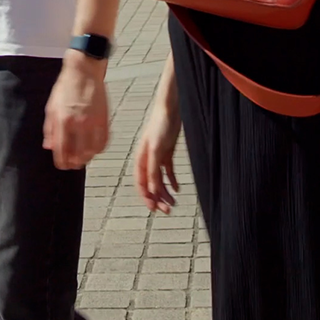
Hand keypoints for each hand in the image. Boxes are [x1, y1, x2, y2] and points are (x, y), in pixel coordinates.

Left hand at [43, 52, 109, 169]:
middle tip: (73, 165)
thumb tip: (49, 147)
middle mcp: (78, 123)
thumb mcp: (51, 107)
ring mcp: (93, 122)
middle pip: (78, 155)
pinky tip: (94, 148)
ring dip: (87, 158)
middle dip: (74, 163)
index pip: (62, 150)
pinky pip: (104, 142)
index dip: (62, 162)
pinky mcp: (104, 119)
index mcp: (62, 120)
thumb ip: (49, 128)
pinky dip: (99, 149)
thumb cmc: (65, 88)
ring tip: (83, 158)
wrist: (84, 71)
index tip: (62, 165)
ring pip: (92, 151)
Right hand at [135, 98, 181, 212]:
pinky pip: (167, 171)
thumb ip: (153, 169)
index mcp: (141, 159)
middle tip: (168, 210)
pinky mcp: (166, 153)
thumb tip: (152, 190)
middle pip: (150, 184)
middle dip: (158, 198)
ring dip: (165, 192)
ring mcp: (157, 156)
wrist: (170, 109)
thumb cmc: (160, 127)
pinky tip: (177, 188)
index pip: (141, 183)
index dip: (146, 197)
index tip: (155, 209)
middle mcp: (147, 159)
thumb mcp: (156, 149)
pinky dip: (172, 181)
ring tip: (174, 202)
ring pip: (159, 179)